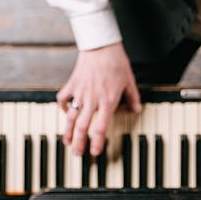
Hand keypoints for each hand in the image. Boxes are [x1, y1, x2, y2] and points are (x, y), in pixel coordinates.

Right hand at [55, 42, 141, 156]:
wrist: (101, 45)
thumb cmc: (116, 62)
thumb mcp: (129, 81)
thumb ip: (132, 97)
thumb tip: (137, 109)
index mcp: (107, 100)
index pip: (101, 127)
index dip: (97, 142)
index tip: (94, 152)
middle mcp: (92, 99)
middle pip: (83, 126)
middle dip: (79, 142)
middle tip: (77, 154)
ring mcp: (80, 92)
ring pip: (71, 117)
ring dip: (68, 131)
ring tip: (67, 142)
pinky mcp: (72, 84)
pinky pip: (64, 99)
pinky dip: (63, 107)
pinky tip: (66, 112)